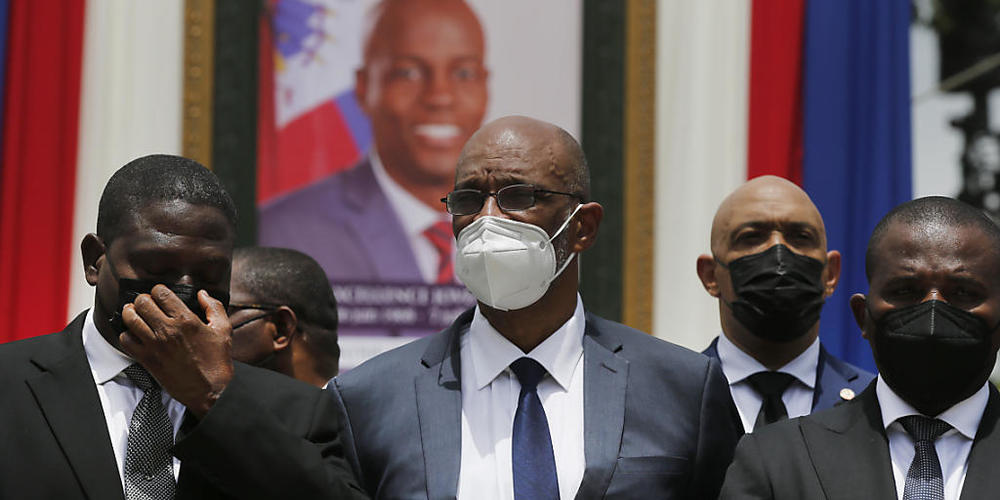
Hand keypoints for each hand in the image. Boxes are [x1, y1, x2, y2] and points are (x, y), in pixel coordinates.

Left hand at [120, 285, 233, 417]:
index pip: (160, 293)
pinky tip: (135, 334)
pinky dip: (127, 334)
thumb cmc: (216, 362)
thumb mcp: (223, 330)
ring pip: (130, 318)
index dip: (158, 290)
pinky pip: (125, 340)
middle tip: (147, 304)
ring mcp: (154, 345)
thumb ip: (214, 307)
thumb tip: (203, 294)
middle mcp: (167, 330)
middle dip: (143, 299)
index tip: (160, 294)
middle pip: (142, 302)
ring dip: (131, 313)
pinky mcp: (147, 359)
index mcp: (186, 320)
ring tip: (135, 314)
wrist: (209, 390)